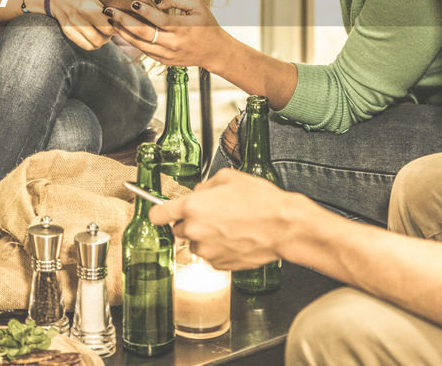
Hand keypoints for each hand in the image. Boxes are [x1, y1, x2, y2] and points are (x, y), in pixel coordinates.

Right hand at [48, 0, 116, 50]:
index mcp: (88, 3)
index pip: (110, 21)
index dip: (120, 23)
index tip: (123, 20)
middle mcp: (79, 16)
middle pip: (105, 35)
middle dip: (113, 32)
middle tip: (116, 27)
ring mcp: (72, 26)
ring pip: (96, 42)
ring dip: (105, 39)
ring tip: (107, 32)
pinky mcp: (68, 32)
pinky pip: (86, 46)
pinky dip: (94, 44)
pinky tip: (97, 36)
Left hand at [107, 0, 227, 67]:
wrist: (215, 52)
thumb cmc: (206, 25)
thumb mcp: (198, 5)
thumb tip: (156, 1)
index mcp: (183, 29)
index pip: (160, 20)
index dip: (145, 12)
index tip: (132, 2)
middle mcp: (173, 44)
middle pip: (144, 34)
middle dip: (124, 21)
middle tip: (110, 11)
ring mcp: (167, 55)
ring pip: (139, 44)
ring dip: (123, 32)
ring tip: (111, 20)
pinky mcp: (164, 61)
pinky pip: (144, 50)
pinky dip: (131, 40)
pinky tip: (122, 30)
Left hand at [150, 169, 288, 268]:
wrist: (284, 227)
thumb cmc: (261, 202)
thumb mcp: (229, 178)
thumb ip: (205, 186)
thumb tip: (198, 193)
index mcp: (192, 207)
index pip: (157, 214)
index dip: (159, 212)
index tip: (161, 212)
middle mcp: (194, 231)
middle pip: (177, 229)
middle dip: (190, 222)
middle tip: (212, 214)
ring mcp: (206, 251)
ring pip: (195, 243)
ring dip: (205, 237)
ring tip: (229, 226)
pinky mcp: (219, 264)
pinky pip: (211, 255)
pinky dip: (219, 249)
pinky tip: (236, 238)